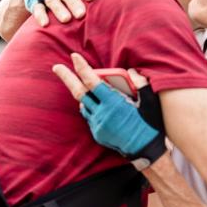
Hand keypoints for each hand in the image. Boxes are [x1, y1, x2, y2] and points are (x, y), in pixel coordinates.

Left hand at [53, 53, 165, 168]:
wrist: (146, 150)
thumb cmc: (150, 123)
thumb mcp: (149, 100)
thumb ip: (140, 83)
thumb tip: (131, 71)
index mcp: (114, 103)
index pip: (92, 81)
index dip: (82, 67)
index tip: (74, 57)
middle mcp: (102, 114)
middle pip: (79, 92)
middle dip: (66, 77)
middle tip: (57, 67)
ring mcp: (98, 125)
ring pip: (84, 105)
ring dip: (83, 95)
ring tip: (88, 88)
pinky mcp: (98, 134)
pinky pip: (90, 117)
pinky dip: (92, 109)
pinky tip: (99, 106)